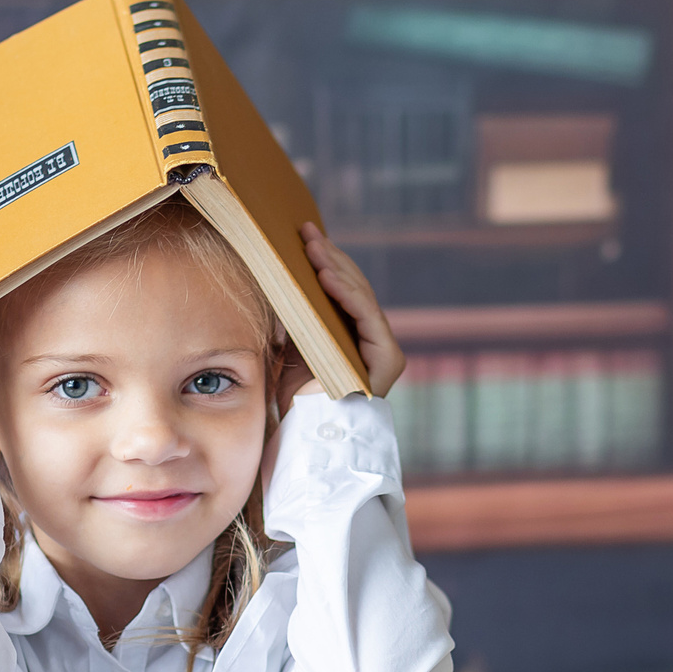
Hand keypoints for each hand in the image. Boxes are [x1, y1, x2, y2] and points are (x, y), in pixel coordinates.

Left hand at [301, 222, 404, 396]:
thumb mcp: (293, 346)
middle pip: (354, 290)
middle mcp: (373, 343)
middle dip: (329, 258)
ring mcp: (383, 351)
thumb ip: (300, 316)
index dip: (326, 262)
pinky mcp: (387, 361)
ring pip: (360, 298)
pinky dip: (346, 295)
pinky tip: (326, 274)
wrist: (307, 438)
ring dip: (335, 269)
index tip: (304, 238)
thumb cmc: (296, 400)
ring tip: (312, 247)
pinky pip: (366, 317)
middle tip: (305, 233)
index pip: (343, 292)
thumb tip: (284, 280)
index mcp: (353, 338)